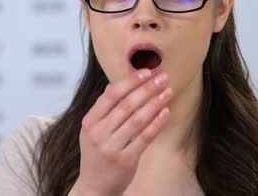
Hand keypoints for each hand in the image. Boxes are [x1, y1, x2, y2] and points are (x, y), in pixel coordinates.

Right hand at [71, 69, 172, 195]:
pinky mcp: (125, 160)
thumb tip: (113, 85)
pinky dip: (156, 124)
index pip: (111, 95)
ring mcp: (111, 147)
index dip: (131, 81)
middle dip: (147, 89)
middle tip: (163, 78)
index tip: (147, 72)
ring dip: (155, 103)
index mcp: (89, 121)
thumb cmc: (96, 155)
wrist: (95, 187)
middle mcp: (98, 133)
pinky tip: (165, 113)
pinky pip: (144, 138)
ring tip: (168, 92)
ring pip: (137, 120)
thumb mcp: (91, 131)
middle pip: (126, 105)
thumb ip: (102, 109)